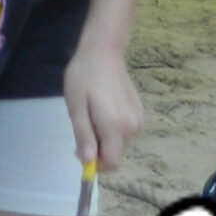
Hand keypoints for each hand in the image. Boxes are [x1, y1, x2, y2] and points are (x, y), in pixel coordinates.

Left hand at [61, 38, 145, 171]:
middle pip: (115, 153)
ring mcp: (138, 119)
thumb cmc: (84, 77)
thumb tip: (87, 162)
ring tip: (92, 111)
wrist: (104, 51)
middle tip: (82, 124)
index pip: (111, 162)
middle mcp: (132, 127)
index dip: (95, 164)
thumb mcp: (76, 107)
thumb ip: (83, 136)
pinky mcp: (139, 112)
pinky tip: (103, 106)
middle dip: (97, 148)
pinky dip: (112, 127)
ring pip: (118, 142)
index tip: (80, 150)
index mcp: (115, 127)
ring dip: (104, 137)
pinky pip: (123, 130)